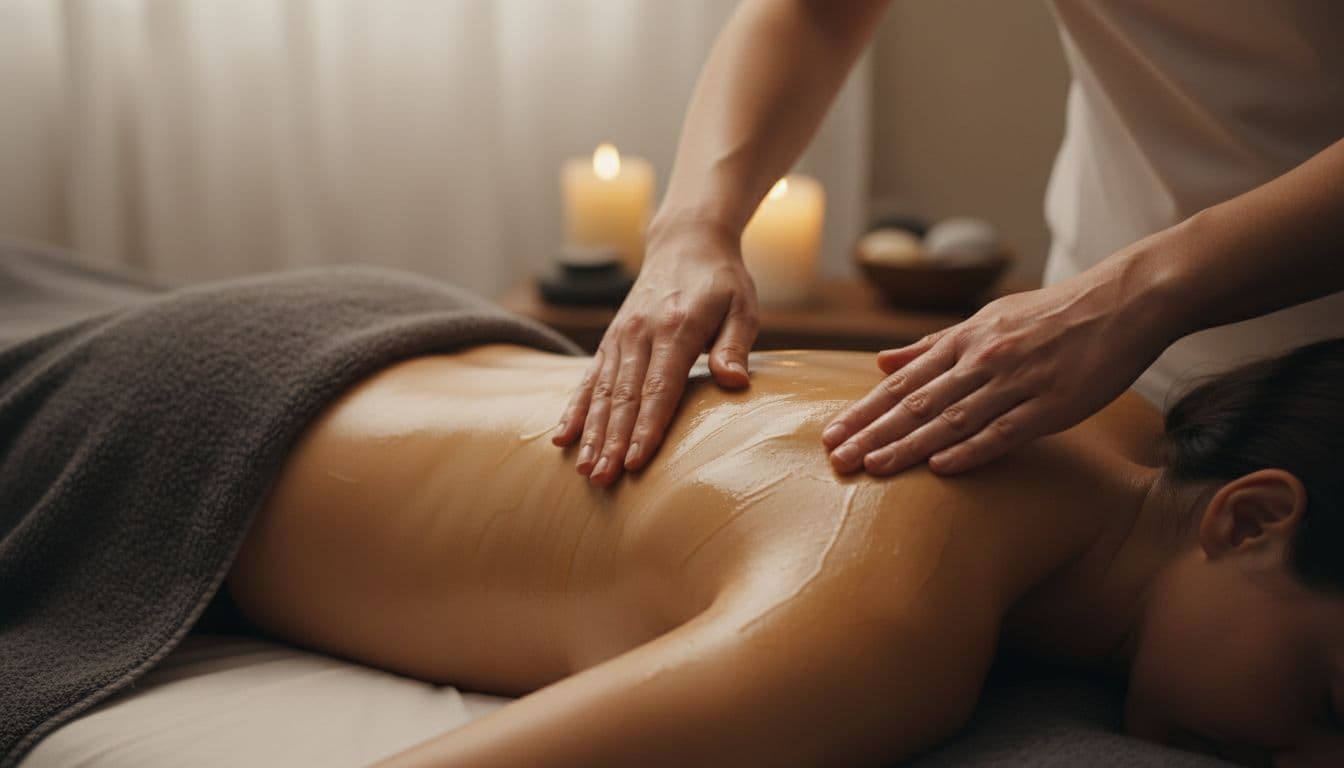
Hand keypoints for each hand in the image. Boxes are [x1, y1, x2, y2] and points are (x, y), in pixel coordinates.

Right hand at [552, 222, 757, 486]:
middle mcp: (640, 334)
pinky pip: (588, 379)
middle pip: (623, 397)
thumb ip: (736, 346)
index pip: (659, 388)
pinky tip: (562, 439)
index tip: (636, 462)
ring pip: (601, 392)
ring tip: (585, 470)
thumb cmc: (722, 282)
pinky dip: (574, 409)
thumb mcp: (742, 307)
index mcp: (675, 328)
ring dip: (591, 433)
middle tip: (603, 480)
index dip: (647, 427)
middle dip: (611, 441)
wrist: (686, 241)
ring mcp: (620, 336)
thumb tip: (735, 383)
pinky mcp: (610, 340)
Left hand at [821, 261, 1174, 476]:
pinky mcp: (1053, 403)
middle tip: (836, 460)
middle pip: (917, 403)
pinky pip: (1005, 431)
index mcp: (965, 341)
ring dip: (910, 446)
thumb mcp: (987, 320)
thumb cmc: (1053, 314)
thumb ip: (933, 345)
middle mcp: (983, 360)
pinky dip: (972, 449)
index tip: (831, 435)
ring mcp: (1017, 382)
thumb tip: (881, 361)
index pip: (902, 382)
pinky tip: (941, 468)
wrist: (1125, 301)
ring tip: (873, 467)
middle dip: (873, 433)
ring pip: (953, 419)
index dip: (865, 410)